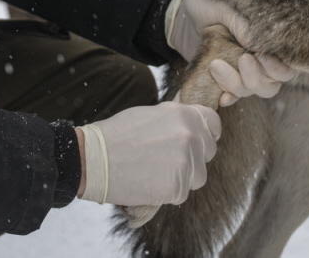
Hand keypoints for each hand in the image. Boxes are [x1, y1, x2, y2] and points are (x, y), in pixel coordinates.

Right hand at [75, 101, 220, 205]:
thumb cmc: (117, 135)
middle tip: (166, 161)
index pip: (214, 124)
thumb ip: (177, 120)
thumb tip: (193, 126)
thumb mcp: (152, 114)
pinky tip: (148, 184)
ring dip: (182, 178)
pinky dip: (167, 193)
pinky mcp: (177, 187)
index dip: (208, 134)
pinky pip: (181, 194)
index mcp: (185, 115)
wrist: (94, 158)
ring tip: (155, 173)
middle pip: (208, 153)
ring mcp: (186, 162)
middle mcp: (191, 136)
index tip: (200, 142)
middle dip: (193, 159)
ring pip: (198, 177)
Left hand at [165, 0, 295, 105]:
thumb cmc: (207, 3)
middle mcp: (259, 58)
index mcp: (268, 40)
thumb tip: (254, 46)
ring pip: (250, 91)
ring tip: (215, 65)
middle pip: (270, 84)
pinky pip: (231, 96)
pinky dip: (227, 97)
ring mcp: (241, 71)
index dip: (278, 67)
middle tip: (242, 60)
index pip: (286, 65)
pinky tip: (220, 96)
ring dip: (235, 83)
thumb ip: (242, 25)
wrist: (179, 12)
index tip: (262, 57)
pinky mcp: (223, 79)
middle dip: (255, 77)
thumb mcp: (226, 8)